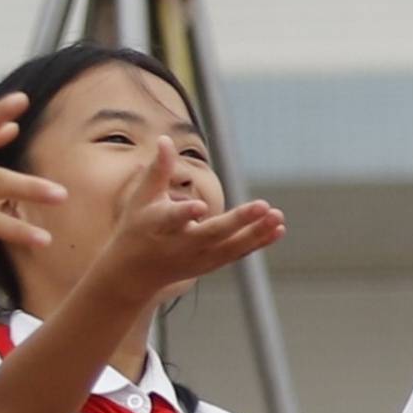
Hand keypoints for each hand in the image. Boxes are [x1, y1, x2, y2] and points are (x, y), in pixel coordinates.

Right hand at [83, 170, 285, 308]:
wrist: (134, 274)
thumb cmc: (138, 226)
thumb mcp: (142, 198)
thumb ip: (158, 170)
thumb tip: (165, 139)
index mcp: (158, 225)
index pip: (172, 218)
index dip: (185, 213)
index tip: (199, 206)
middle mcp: (180, 244)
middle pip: (211, 234)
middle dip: (237, 222)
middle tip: (263, 206)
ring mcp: (196, 258)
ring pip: (229, 248)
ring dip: (256, 233)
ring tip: (278, 216)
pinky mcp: (209, 265)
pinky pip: (236, 254)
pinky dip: (257, 243)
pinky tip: (278, 229)